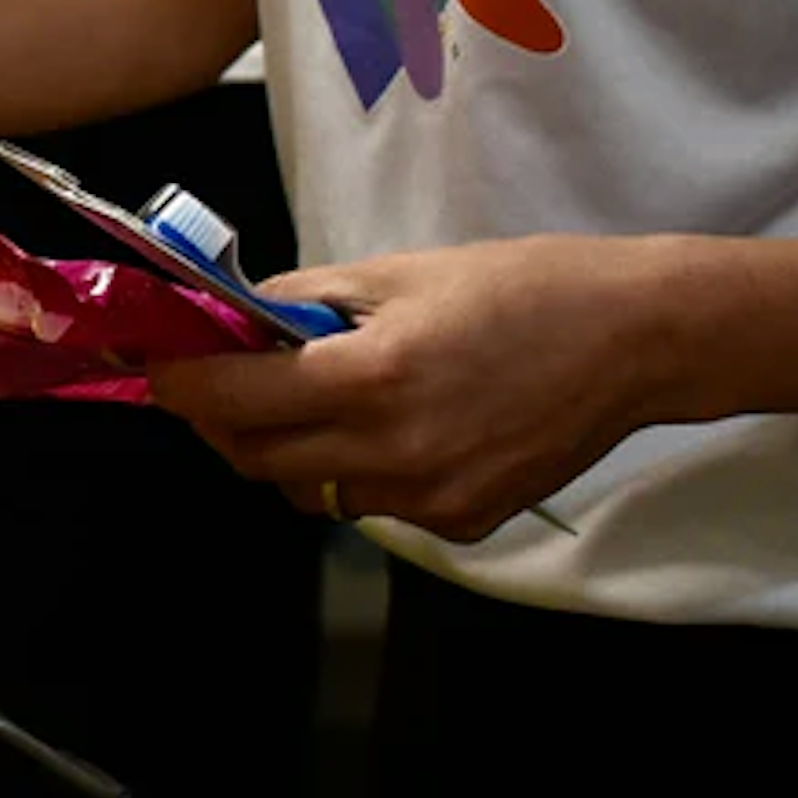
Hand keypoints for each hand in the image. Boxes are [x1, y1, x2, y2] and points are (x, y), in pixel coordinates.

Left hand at [147, 236, 682, 540]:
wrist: (638, 340)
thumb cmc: (522, 288)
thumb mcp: (397, 274)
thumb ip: (302, 305)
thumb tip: (231, 320)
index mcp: (370, 379)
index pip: (229, 399)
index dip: (180, 382)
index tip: (160, 364)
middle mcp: (391, 452)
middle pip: (254, 458)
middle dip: (225, 421)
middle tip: (228, 381)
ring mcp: (427, 498)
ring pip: (307, 492)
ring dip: (288, 452)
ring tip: (317, 402)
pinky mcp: (459, 523)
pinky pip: (370, 506)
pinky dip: (355, 472)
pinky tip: (390, 427)